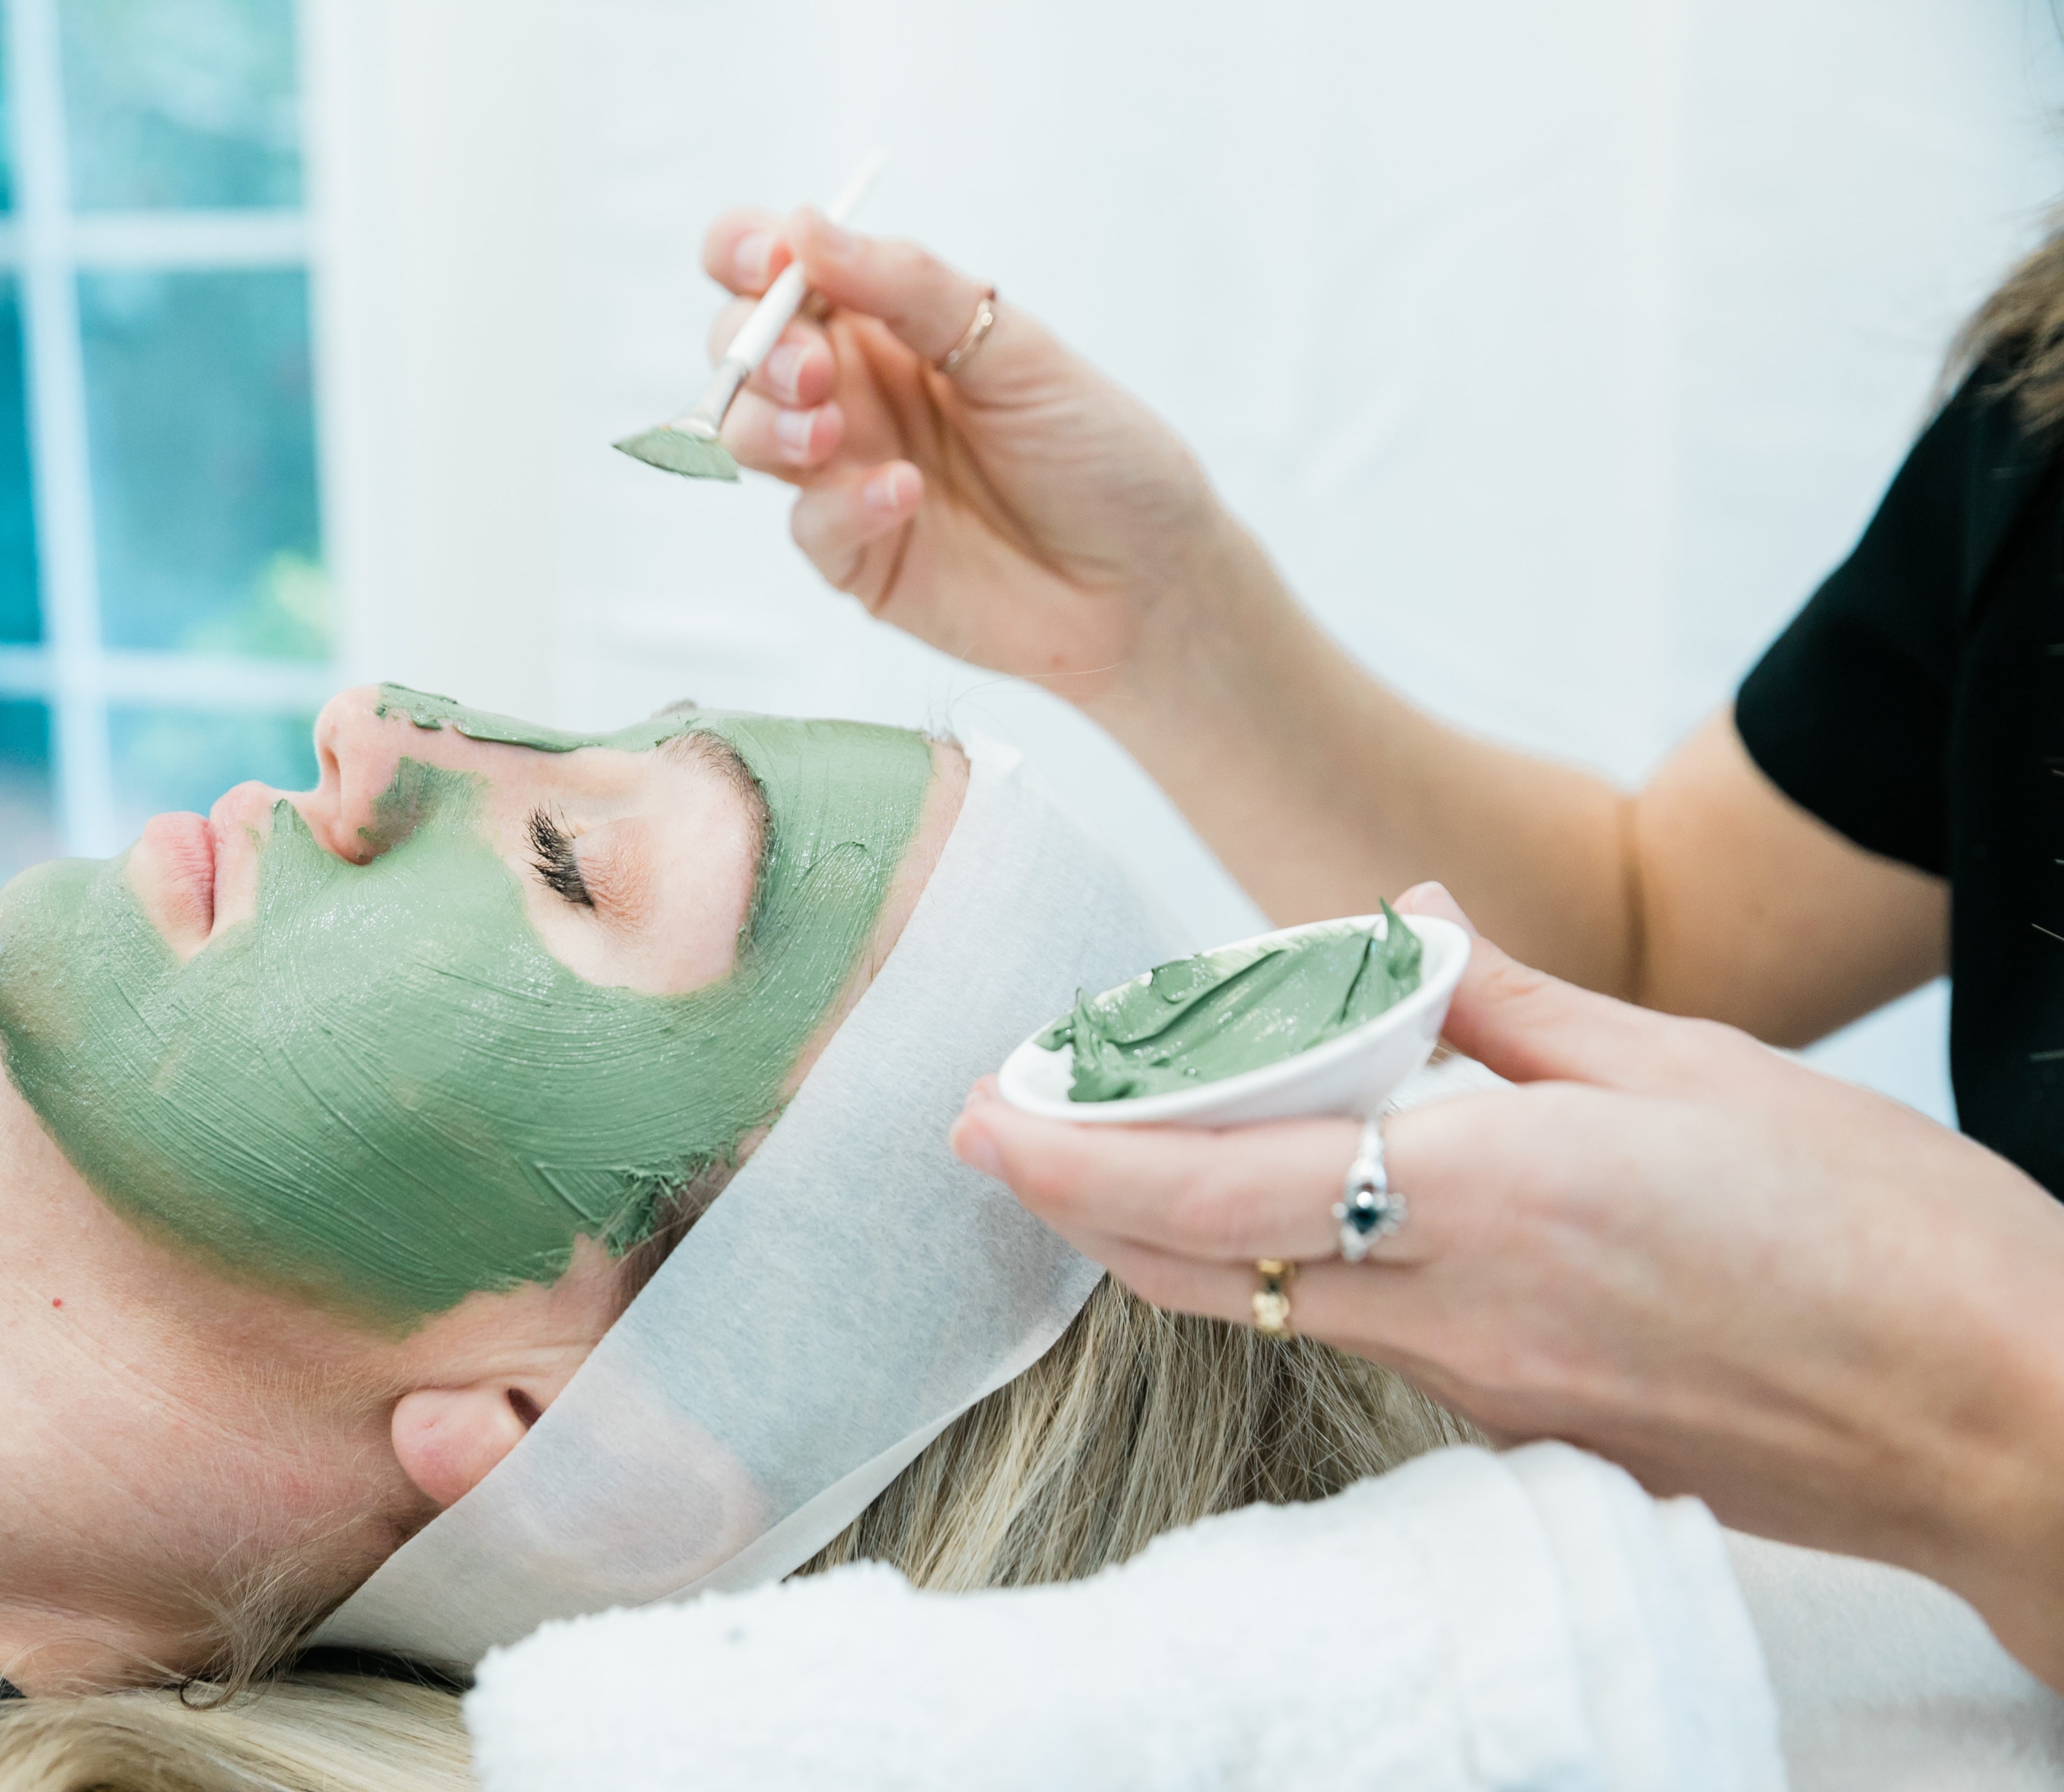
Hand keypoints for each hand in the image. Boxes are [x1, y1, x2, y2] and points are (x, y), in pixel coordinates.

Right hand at [700, 208, 1221, 700]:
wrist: (1149, 578)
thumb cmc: (1097, 451)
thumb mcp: (1017, 349)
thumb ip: (910, 288)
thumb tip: (807, 228)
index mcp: (884, 321)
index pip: (775, 267)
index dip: (747, 252)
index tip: (772, 260)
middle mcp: (853, 391)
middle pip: (739, 347)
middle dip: (754, 348)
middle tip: (813, 371)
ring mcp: (845, 473)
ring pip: (746, 435)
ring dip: (767, 424)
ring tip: (829, 435)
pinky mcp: (857, 556)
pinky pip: (809, 524)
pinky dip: (842, 507)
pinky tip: (904, 496)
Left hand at [948, 883, 2063, 1686]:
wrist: (2002, 1418)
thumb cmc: (1878, 1232)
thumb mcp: (1692, 1066)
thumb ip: (1513, 1000)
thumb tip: (1396, 915)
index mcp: (1489, 1202)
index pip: (1213, 1192)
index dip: (1077, 1161)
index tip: (989, 1121)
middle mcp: (1459, 1317)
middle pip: (1203, 1269)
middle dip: (1088, 1202)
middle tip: (1017, 1128)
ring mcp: (1488, 1392)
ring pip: (1277, 1303)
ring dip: (1191, 1226)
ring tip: (1155, 1134)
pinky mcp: (1530, 1429)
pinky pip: (1374, 1336)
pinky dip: (1310, 1260)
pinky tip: (1329, 1193)